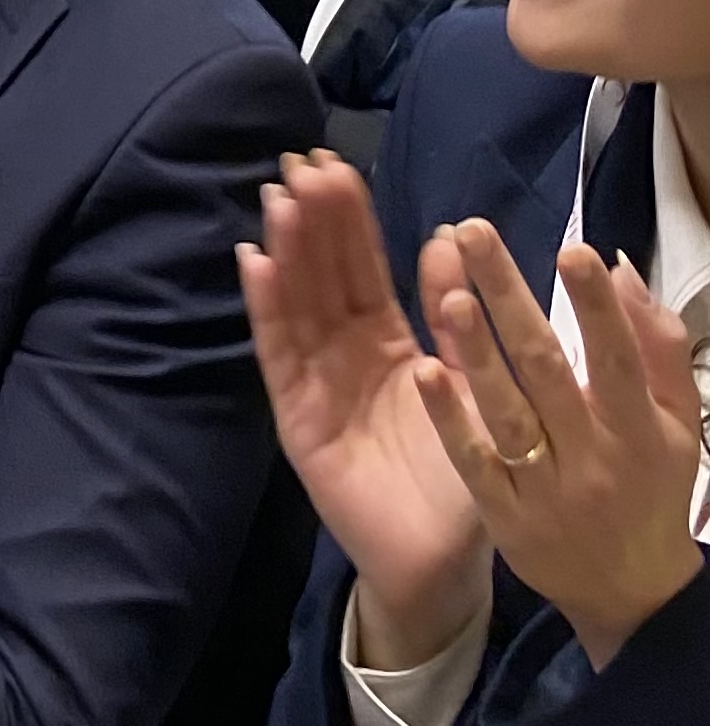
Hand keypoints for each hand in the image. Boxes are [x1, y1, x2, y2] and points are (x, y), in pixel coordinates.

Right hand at [239, 153, 490, 668]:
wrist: (443, 562)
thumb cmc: (463, 473)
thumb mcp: (471, 381)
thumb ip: (454, 313)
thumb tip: (448, 232)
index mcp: (385, 338)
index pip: (360, 264)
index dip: (348, 216)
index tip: (335, 163)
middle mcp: (344, 351)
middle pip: (322, 273)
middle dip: (312, 219)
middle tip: (301, 163)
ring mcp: (316, 381)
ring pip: (296, 302)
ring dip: (284, 250)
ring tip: (278, 198)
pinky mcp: (297, 417)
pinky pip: (279, 355)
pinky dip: (265, 308)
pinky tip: (255, 263)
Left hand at [411, 218, 703, 673]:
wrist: (633, 596)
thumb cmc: (653, 488)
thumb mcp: (679, 423)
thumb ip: (657, 346)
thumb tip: (620, 269)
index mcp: (638, 429)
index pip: (618, 360)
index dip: (598, 309)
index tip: (573, 249)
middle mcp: (590, 456)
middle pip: (548, 370)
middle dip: (511, 298)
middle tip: (474, 232)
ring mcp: (544, 490)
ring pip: (507, 415)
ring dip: (477, 354)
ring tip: (450, 295)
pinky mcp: (506, 518)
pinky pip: (474, 463)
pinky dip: (449, 420)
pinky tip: (424, 372)